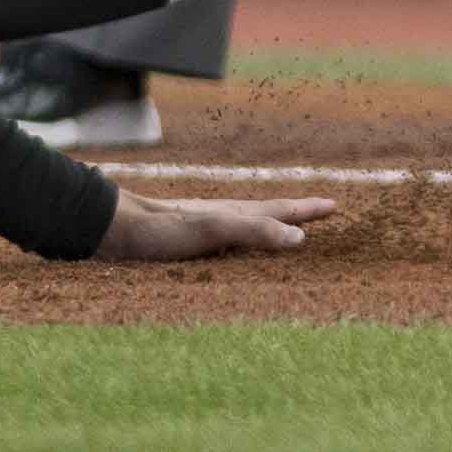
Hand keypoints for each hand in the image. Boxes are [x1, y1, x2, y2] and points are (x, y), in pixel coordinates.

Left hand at [96, 191, 338, 259]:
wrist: (116, 228)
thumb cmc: (163, 231)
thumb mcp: (214, 232)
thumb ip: (255, 232)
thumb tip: (299, 239)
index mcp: (235, 213)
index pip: (280, 211)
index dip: (307, 210)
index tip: (334, 205)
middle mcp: (224, 216)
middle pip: (268, 213)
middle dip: (296, 213)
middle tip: (321, 210)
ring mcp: (206, 227)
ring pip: (248, 224)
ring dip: (272, 224)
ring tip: (285, 225)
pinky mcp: (189, 240)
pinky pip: (230, 237)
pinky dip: (246, 239)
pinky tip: (235, 246)